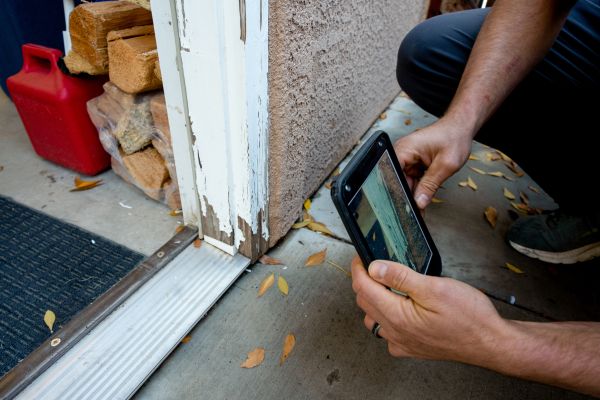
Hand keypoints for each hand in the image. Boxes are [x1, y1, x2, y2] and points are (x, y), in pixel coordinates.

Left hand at [351, 257, 507, 363]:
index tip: (360, 257)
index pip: (363, 289)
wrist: (491, 343)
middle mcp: (395, 333)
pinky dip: (386, 318)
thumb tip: (374, 268)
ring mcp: (402, 343)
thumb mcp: (435, 288)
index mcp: (398, 317)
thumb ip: (401, 278)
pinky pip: (387, 333)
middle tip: (374, 265)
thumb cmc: (470, 316)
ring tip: (386, 284)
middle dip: (364, 282)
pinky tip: (399, 308)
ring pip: (373, 318)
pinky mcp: (411, 348)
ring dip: (373, 300)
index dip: (359, 269)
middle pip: (365, 303)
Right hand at [394, 118, 472, 208]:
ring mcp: (407, 159)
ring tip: (418, 212)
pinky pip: (411, 180)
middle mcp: (402, 153)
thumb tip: (419, 203)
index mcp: (405, 149)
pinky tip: (421, 202)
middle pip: (397, 180)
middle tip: (412, 214)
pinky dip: (418, 190)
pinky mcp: (413, 164)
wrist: (460, 128)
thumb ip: (430, 185)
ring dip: (412, 195)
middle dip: (405, 197)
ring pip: (404, 183)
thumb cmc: (454, 138)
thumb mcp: (445, 165)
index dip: (395, 191)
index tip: (402, 207)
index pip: (391, 174)